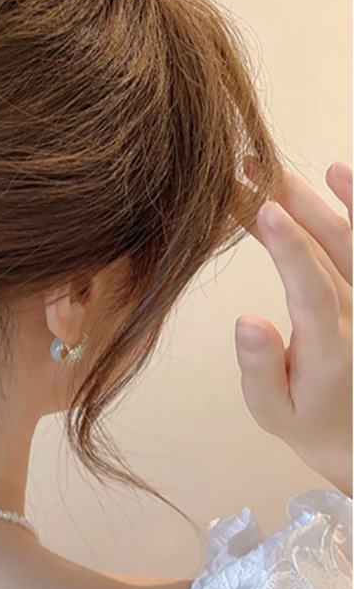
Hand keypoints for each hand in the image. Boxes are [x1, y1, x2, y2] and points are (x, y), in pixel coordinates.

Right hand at [235, 159, 351, 496]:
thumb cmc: (307, 419)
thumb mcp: (272, 410)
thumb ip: (261, 368)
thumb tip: (245, 321)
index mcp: (330, 346)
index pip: (312, 287)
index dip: (289, 247)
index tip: (261, 209)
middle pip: (330, 248)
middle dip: (289, 205)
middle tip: (249, 171)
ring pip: (350, 238)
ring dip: (315, 199)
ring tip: (274, 169)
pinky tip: (338, 173)